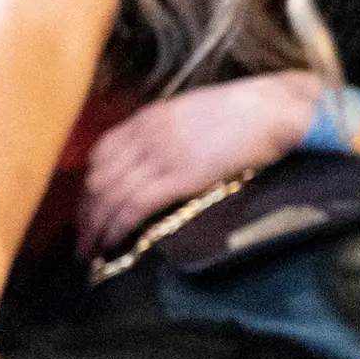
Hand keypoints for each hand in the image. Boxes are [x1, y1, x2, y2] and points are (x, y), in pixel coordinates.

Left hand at [78, 71, 318, 252]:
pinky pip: (133, 205)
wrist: (275, 109)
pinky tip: (110, 242)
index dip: (88, 185)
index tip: (89, 206)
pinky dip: (115, 226)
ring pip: (109, 195)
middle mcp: (146, 135)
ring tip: (90, 249)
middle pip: (97, 178)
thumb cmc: (248, 110)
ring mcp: (161, 155)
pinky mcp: (180, 177)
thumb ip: (170, 131)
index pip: (100, 154)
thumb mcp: (194, 112)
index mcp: (149, 117)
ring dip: (94, 226)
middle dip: (85, 211)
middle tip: (83, 237)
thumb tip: (160, 158)